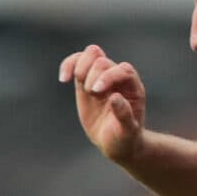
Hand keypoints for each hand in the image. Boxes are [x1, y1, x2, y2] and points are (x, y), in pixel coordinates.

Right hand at [58, 43, 148, 164]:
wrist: (115, 142)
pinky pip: (76, 62)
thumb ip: (124, 115)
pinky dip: (68, 65)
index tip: (95, 92)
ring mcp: (101, 76)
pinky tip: (63, 79)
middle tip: (91, 94)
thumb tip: (115, 97)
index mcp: (132, 87)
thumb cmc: (124, 137)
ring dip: (81, 66)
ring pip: (91, 54)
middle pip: (103, 60)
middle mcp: (118, 77)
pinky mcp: (86, 80)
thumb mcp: (127, 131)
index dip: (108, 76)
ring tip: (77, 83)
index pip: (122, 69)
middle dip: (92, 75)